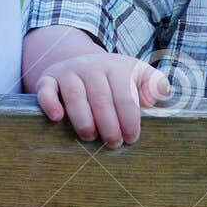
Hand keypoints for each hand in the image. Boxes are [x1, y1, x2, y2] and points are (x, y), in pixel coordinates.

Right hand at [35, 52, 170, 145]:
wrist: (84, 63)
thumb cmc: (117, 78)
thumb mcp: (139, 75)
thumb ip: (154, 84)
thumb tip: (160, 93)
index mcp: (117, 67)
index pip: (125, 96)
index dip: (129, 119)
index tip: (131, 139)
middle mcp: (92, 66)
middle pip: (101, 98)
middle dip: (108, 125)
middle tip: (113, 144)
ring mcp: (69, 71)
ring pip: (75, 96)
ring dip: (83, 120)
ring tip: (90, 137)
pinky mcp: (49, 78)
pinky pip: (46, 89)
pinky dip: (50, 103)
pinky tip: (58, 118)